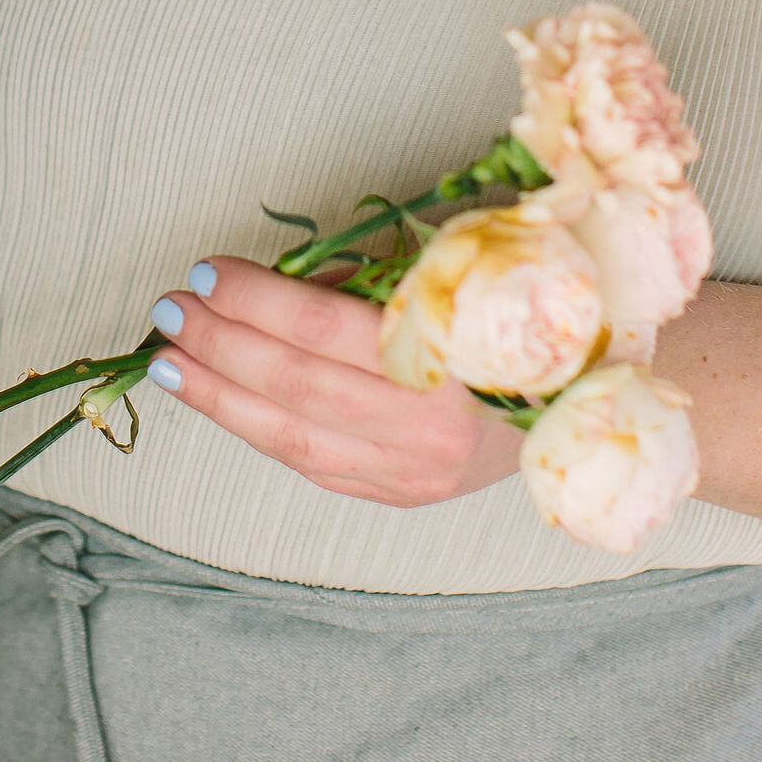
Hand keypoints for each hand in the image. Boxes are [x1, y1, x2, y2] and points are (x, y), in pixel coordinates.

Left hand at [144, 255, 523, 506]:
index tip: (207, 271)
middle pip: (297, 385)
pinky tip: (220, 402)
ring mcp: (417, 470)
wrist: (592, 387)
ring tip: (169, 364)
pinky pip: (315, 465)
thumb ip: (369, 279)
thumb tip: (277, 287)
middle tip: (170, 311)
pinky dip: (259, 430)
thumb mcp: (454, 267)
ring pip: (293, 438)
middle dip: (220, 344)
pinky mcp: (404, 494)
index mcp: (451, 354)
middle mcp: (433, 424)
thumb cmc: (516, 306)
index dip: (256, 300)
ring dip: (220, 396)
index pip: (325, 327)